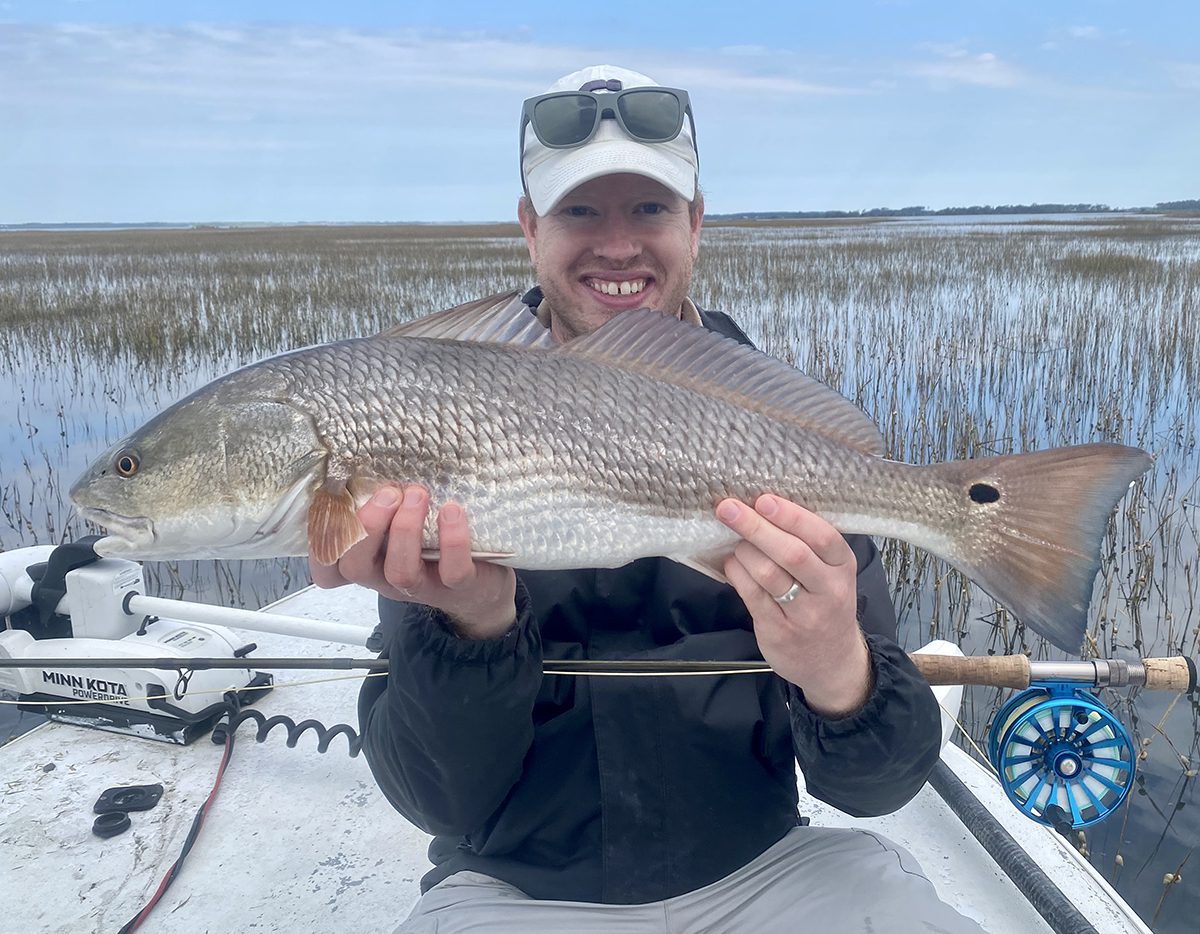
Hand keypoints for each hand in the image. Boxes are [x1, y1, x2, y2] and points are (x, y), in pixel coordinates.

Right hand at [309, 484, 516, 638]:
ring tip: (418, 495)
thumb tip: (373, 461)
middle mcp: (388, 578)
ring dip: (406, 529)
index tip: (336, 503)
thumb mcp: (402, 525)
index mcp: (370, 561)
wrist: (484, 584)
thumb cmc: (435, 545)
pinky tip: (451, 510)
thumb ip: (385, 506)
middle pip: (356, 566)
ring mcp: (423, 587)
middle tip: (390, 492)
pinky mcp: (460, 589)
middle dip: (368, 524)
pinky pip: (452, 572)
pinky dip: (452, 540)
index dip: (321, 544)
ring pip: (400, 571)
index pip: (328, 568)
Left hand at [716, 494, 871, 717]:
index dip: (792, 516)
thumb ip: (808, 545)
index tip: (764, 499)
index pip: (822, 536)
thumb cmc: (825, 604)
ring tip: (734, 540)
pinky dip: (736, 573)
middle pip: (791, 553)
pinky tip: (732, 563)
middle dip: (756, 527)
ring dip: (744, 550)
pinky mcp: (778, 631)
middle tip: (728, 507)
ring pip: (768, 573)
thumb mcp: (831, 574)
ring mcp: (804, 615)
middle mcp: (829, 591)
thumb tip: (762, 506)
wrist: (832, 661)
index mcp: (843, 567)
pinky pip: (752, 595)